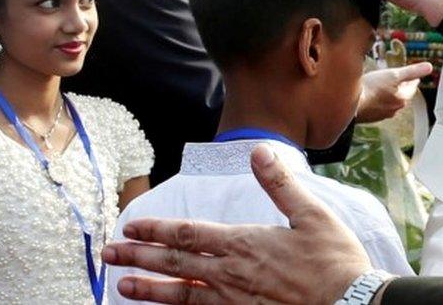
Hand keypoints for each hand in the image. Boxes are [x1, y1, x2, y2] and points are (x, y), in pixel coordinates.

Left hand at [102, 144, 373, 303]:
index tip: (132, 224)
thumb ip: (280, 184)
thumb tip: (258, 152)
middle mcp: (230, 274)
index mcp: (244, 243)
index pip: (188, 234)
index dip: (157, 228)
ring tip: (121, 285)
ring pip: (180, 294)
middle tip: (108, 252)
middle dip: (138, 255)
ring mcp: (233, 302)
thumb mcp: (312, 214)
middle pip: (174, 262)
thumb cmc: (333, 261)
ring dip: (148, 288)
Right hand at [356, 62, 433, 122]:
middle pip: (401, 96)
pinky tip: (370, 96)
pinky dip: (377, 101)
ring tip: (383, 87)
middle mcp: (394, 109)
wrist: (349, 104)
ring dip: (388, 95)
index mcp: (402, 99)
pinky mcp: (369, 117)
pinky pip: (377, 107)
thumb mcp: (393, 74)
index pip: (411, 87)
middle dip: (400, 88)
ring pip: (389, 103)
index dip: (411, 79)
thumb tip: (429, 67)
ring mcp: (381, 114)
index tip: (412, 75)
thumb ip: (412, 71)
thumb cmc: (371, 88)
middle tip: (397, 80)